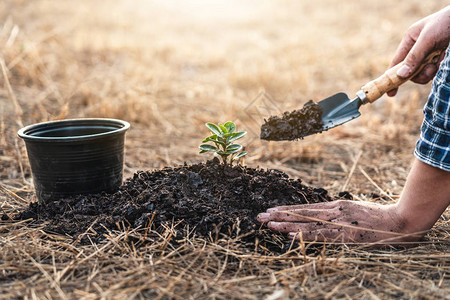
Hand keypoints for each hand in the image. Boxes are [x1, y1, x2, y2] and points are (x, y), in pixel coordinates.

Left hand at [257, 200, 423, 244]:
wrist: (399, 222)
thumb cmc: (378, 218)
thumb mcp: (354, 210)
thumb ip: (338, 213)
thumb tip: (322, 217)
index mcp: (335, 206)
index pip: (306, 208)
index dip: (287, 209)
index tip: (271, 210)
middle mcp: (334, 211)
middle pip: (302, 213)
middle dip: (279, 215)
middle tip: (259, 216)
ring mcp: (339, 222)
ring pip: (307, 223)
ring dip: (286, 224)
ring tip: (268, 223)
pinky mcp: (346, 234)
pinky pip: (322, 236)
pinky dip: (305, 235)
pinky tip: (291, 236)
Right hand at [387, 6, 449, 96]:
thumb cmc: (446, 22)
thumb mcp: (428, 38)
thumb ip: (414, 56)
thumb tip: (401, 75)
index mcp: (410, 41)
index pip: (396, 62)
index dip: (392, 77)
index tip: (390, 93)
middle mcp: (417, 50)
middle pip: (409, 71)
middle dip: (418, 73)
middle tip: (430, 68)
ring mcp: (428, 56)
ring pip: (422, 74)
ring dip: (429, 72)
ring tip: (439, 61)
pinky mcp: (439, 60)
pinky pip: (433, 73)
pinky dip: (438, 70)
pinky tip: (443, 60)